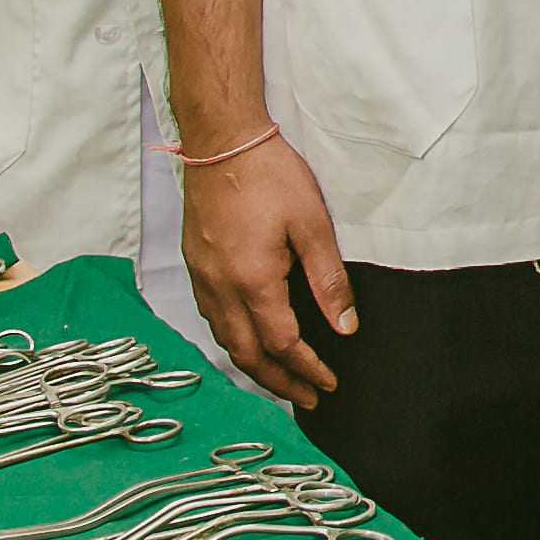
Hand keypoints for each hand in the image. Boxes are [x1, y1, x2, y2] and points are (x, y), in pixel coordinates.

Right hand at [172, 127, 354, 405]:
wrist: (220, 142)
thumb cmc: (268, 174)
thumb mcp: (312, 224)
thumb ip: (328, 280)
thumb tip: (345, 326)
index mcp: (253, 281)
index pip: (282, 344)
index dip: (307, 369)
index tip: (327, 383)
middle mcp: (222, 288)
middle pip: (248, 354)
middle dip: (280, 382)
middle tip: (307, 398)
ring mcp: (203, 278)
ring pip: (225, 340)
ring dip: (254, 366)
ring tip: (281, 378)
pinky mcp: (195, 265)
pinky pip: (212, 318)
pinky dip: (233, 340)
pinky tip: (247, 340)